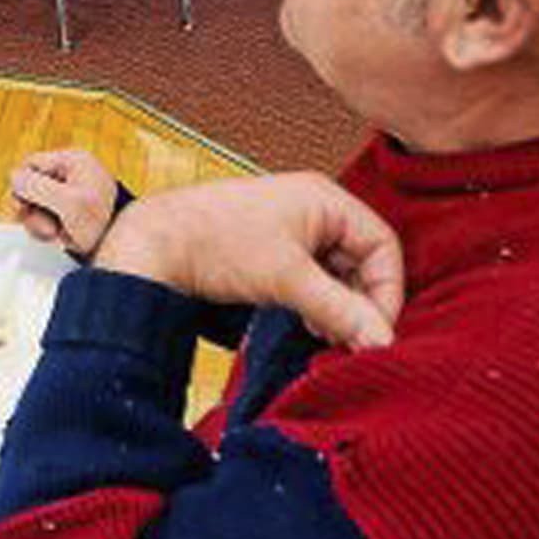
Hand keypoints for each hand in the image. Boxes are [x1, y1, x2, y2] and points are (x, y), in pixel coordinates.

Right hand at [10, 148, 118, 257]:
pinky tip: (61, 239)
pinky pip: (48, 217)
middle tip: (44, 225)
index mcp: (74, 161)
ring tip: (56, 234)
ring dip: (40, 224)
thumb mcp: (66, 201)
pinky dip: (50, 231)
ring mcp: (72, 194)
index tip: (24, 205)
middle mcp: (73, 174)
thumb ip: (35, 186)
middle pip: (31, 186)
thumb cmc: (104, 222)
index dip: (23, 185)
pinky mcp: (72, 213)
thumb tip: (14, 178)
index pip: (31, 164)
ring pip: (37, 205)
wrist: (125, 248)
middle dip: (33, 210)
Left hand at [94, 174, 404, 349]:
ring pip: (336, 272)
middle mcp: (311, 207)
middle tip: (348, 338)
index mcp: (324, 198)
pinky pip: (311, 276)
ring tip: (322, 331)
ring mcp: (290, 226)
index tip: (374, 329)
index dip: (386, 290)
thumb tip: (381, 339)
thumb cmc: (213, 244)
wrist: (153, 245)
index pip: (382, 245)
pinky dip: (314, 301)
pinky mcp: (271, 247)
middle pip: (362, 260)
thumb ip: (339, 309)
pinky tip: (305, 322)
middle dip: (359, 301)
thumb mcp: (286, 279)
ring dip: (336, 305)